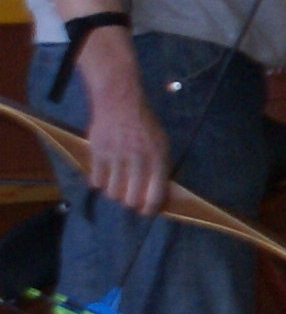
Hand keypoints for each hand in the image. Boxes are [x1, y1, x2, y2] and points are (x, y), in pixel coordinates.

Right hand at [78, 51, 170, 216]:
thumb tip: (157, 190)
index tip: (146, 212)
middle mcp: (138, 160)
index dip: (150, 208)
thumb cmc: (144, 124)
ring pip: (113, 192)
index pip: (155, 194)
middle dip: (131, 203)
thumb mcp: (161, 143)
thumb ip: (159, 165)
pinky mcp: (98, 154)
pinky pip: (96, 181)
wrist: (119, 102)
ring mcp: (116, 158)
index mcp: (158, 158)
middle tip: (130, 199)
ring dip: (115, 193)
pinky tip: (104, 177)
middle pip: (132, 198)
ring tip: (117, 186)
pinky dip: (100, 183)